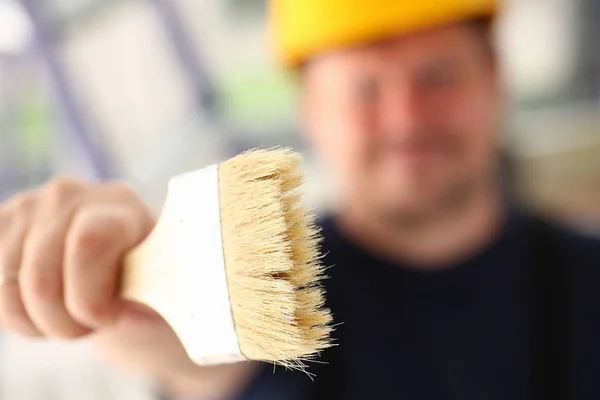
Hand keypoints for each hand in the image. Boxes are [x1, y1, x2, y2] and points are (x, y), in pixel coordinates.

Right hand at [0, 178, 154, 337]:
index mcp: (119, 203)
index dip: (91, 297)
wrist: (123, 266)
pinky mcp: (0, 224)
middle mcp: (70, 194)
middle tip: (91, 326)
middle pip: (41, 278)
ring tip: (71, 313)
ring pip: (8, 290)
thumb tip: (137, 311)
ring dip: (40, 323)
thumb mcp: (162, 288)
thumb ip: (153, 292)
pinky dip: (15, 314)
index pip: (89, 243)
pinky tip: (44, 306)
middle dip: (65, 323)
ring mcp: (28, 206)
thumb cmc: (147, 281)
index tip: (110, 318)